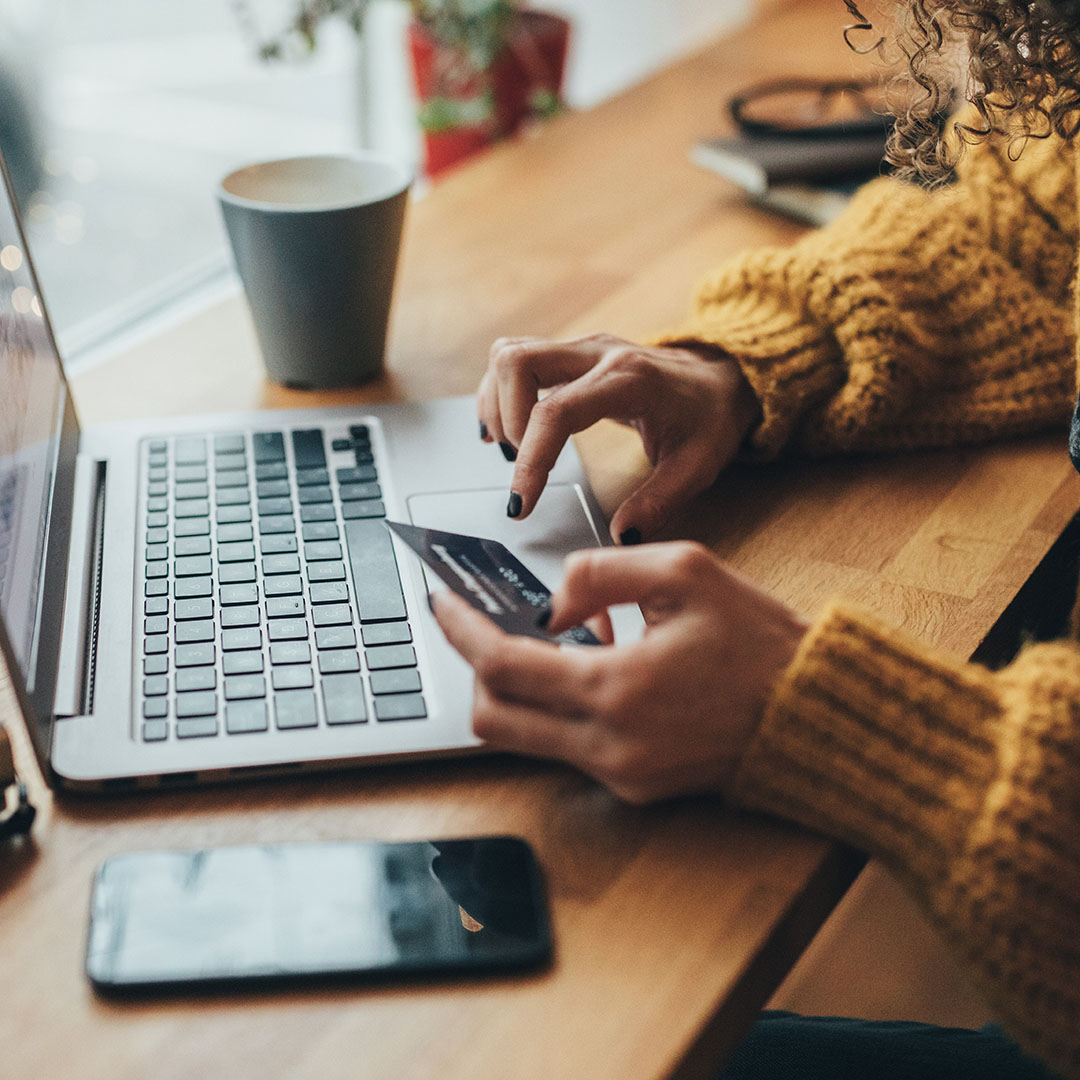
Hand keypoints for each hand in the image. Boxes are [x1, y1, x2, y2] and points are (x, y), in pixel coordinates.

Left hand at [431, 542, 807, 803]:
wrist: (814, 714)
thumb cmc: (759, 641)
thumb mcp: (685, 571)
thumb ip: (600, 572)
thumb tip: (550, 603)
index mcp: (617, 689)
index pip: (502, 666)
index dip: (461, 630)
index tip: (440, 602)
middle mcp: (609, 745)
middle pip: (493, 718)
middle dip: (476, 667)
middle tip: (484, 624)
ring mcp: (620, 775)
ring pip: (524, 738)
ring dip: (521, 688)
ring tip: (559, 638)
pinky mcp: (635, 788)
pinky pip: (567, 747)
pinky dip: (561, 707)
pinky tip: (596, 668)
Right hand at [477, 334, 759, 542]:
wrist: (722, 378)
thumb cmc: (709, 418)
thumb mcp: (698, 467)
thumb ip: (659, 503)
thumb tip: (621, 536)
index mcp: (629, 380)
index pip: (556, 412)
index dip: (531, 460)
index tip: (521, 503)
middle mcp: (598, 353)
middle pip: (518, 362)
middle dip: (505, 419)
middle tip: (520, 464)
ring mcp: (581, 348)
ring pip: (510, 354)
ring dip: (497, 404)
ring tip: (513, 449)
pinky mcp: (570, 354)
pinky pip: (516, 359)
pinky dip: (500, 393)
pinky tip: (508, 430)